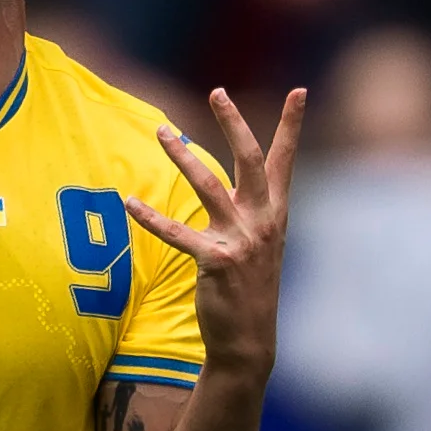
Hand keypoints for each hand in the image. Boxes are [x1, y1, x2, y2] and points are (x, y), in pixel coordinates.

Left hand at [127, 87, 305, 384]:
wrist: (249, 340)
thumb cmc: (252, 287)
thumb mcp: (263, 243)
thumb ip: (254, 210)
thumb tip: (235, 182)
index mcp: (276, 213)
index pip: (285, 160)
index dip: (292, 125)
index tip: (300, 91)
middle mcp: (263, 221)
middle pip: (249, 160)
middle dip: (234, 123)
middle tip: (217, 91)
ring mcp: (241, 240)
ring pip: (207, 186)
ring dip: (181, 155)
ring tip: (160, 131)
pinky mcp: (216, 261)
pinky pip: (179, 234)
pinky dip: (151, 217)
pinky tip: (130, 202)